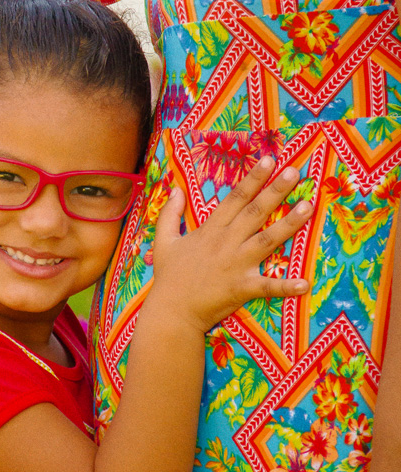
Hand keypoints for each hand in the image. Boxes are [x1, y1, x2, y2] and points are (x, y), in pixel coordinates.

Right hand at [149, 156, 310, 332]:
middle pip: (255, 212)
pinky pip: (268, 287)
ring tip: (308, 207)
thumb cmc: (169, 276)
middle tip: (294, 172)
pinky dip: (286, 286)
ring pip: (267, 240)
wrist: (171, 311)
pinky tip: (306, 282)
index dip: (253, 178)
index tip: (269, 161)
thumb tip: (175, 190)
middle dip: (275, 190)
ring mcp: (236, 265)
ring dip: (289, 224)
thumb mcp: (164, 241)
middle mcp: (226, 243)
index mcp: (211, 230)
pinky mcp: (241, 288)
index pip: (235, 198)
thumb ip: (170, 214)